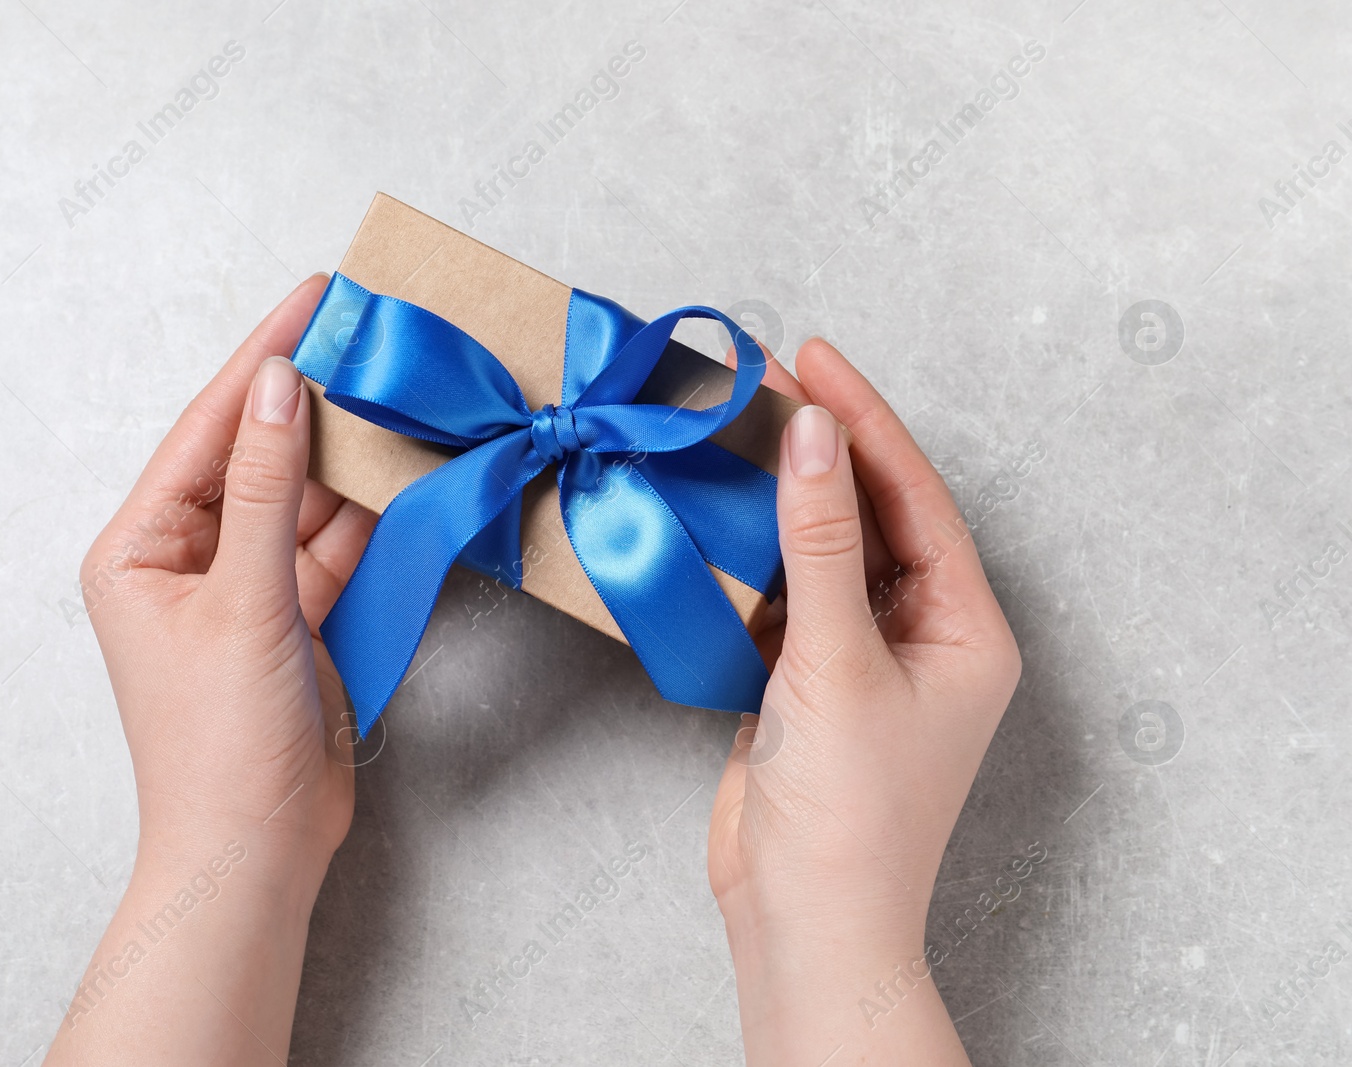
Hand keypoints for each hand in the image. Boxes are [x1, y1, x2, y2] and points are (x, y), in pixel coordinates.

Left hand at [47, 274, 374, 1064]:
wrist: (257, 851)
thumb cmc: (219, 742)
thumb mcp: (242, 601)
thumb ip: (264, 487)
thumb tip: (279, 384)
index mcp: (141, 548)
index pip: (208, 429)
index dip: (261, 359)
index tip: (313, 298)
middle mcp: (187, 560)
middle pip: (258, 457)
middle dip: (313, 402)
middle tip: (369, 334)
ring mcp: (246, 591)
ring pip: (303, 502)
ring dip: (348, 458)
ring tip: (399, 391)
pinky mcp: (296, 621)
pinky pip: (333, 550)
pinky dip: (368, 518)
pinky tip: (404, 472)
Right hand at [709, 338, 1021, 1064]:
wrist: (802, 921)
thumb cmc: (849, 814)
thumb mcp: (836, 662)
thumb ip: (818, 542)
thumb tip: (812, 435)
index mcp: (966, 629)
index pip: (917, 497)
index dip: (865, 421)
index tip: (813, 357)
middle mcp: (923, 635)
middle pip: (872, 514)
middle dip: (822, 448)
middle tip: (765, 377)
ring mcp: (863, 658)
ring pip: (822, 551)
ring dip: (781, 496)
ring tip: (735, 426)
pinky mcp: (806, 682)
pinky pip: (783, 593)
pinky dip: (750, 555)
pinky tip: (717, 511)